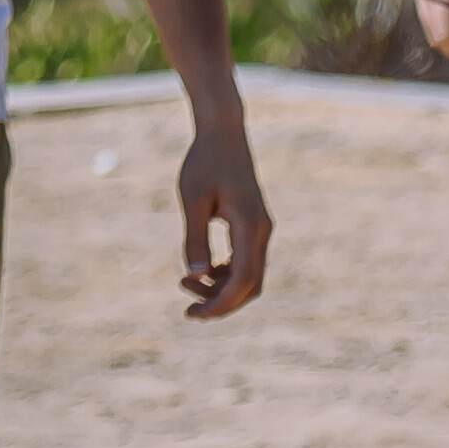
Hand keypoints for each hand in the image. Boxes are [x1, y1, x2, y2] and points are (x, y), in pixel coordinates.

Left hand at [171, 111, 272, 320]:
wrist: (222, 133)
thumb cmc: (204, 161)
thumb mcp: (192, 200)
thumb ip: (195, 238)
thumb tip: (195, 274)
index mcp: (249, 226)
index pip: (242, 281)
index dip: (220, 304)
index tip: (192, 314)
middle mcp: (262, 231)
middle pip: (250, 285)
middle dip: (221, 302)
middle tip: (188, 309)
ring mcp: (261, 229)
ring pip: (249, 276)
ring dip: (221, 288)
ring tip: (186, 283)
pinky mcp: (254, 225)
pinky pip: (246, 262)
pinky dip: (226, 274)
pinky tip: (202, 271)